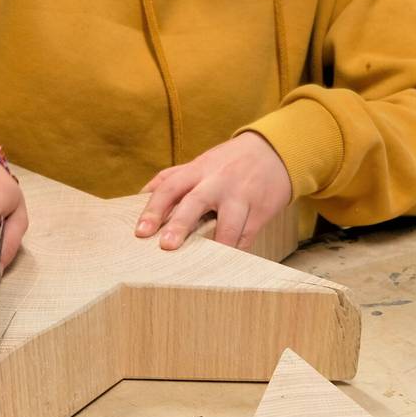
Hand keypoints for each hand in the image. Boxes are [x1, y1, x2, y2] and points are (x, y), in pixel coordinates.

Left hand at [136, 133, 292, 252]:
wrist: (275, 151)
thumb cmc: (230, 162)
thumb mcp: (201, 163)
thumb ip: (172, 177)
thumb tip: (140, 196)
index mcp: (198, 170)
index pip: (170, 187)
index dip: (153, 209)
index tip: (141, 232)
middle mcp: (218, 182)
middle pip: (195, 201)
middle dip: (180, 224)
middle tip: (166, 246)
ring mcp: (240, 197)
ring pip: (228, 223)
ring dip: (216, 243)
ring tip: (204, 263)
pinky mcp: (260, 212)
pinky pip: (246, 236)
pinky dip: (235, 252)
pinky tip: (224, 265)